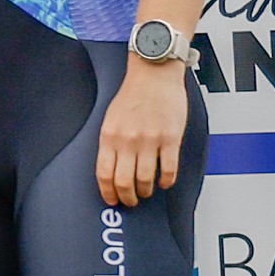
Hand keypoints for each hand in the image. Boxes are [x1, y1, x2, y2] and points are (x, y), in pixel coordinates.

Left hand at [95, 58, 190, 207]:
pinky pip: (168, 169)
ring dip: (145, 192)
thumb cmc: (133, 94)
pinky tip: (164, 182)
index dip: (108, 192)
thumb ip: (110, 143)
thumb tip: (110, 169)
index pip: (104, 174)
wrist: (154, 74)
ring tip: (146, 193)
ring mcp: (150, 140)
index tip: (112, 200)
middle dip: (127, 198)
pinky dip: (166, 181)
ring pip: (146, 180)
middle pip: (124, 182)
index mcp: (109, 136)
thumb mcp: (110, 119)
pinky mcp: (170, 138)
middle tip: (131, 201)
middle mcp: (128, 140)